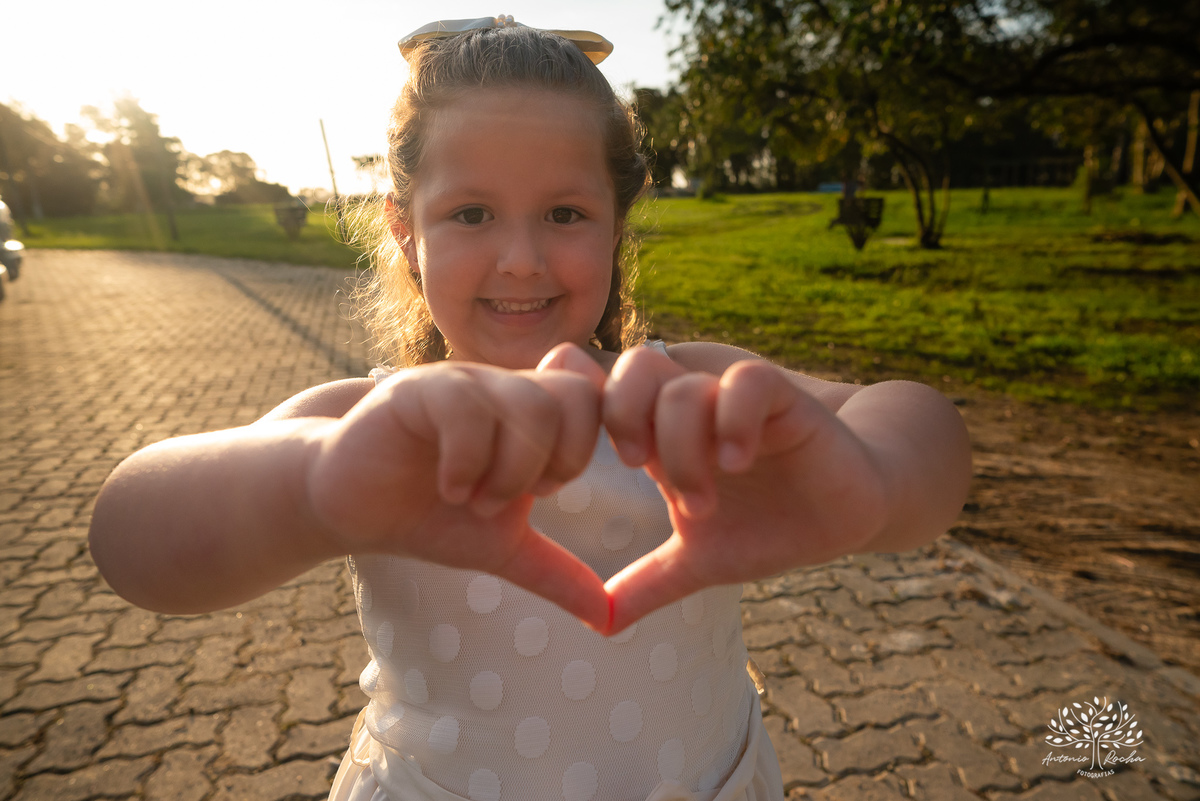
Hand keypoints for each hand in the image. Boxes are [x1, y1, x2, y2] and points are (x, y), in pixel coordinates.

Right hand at [304, 357, 611, 630]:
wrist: (345, 502)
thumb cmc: (427, 514)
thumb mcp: (501, 547)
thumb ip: (557, 572)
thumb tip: (608, 619)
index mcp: (531, 415)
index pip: (593, 401)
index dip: (584, 449)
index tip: (547, 492)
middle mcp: (503, 388)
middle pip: (573, 397)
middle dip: (556, 461)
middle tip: (515, 499)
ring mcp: (463, 384)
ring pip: (529, 402)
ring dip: (513, 467)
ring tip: (476, 500)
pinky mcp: (417, 390)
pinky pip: (467, 408)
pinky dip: (467, 460)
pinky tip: (450, 489)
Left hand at [595, 347, 889, 631]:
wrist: (848, 514)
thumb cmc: (772, 528)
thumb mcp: (701, 561)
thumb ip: (649, 584)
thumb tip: (596, 624)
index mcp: (662, 438)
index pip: (603, 388)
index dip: (581, 404)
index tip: (584, 463)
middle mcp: (693, 411)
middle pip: (634, 369)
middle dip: (623, 417)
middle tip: (639, 468)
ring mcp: (735, 402)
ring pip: (683, 386)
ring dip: (682, 447)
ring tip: (701, 501)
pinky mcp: (784, 402)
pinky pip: (748, 383)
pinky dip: (733, 420)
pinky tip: (737, 462)